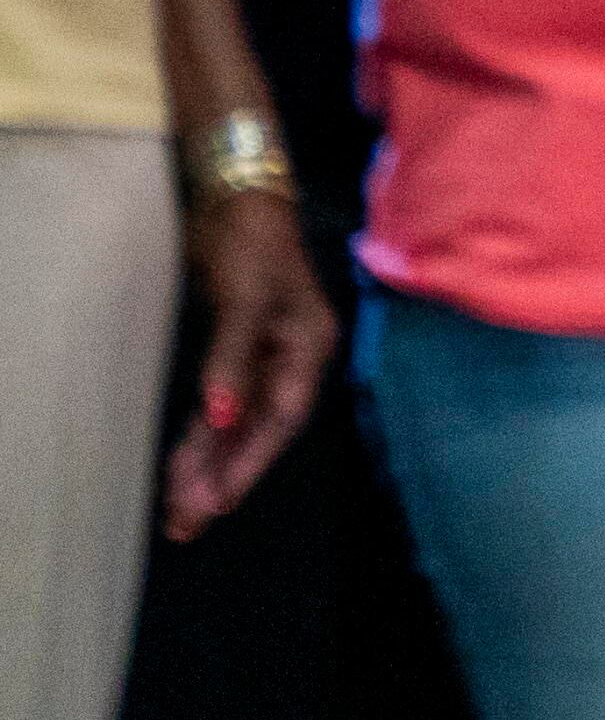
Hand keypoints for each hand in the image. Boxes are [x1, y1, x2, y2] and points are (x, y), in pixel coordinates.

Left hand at [162, 191, 331, 540]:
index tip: (217, 500)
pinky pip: (222, 407)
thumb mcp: (245, 298)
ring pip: (237, 424)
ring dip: (209, 465)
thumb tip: (224, 417)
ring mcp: (266, 357)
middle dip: (225, 475)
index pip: (281, 416)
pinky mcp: (239, 352)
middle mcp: (293, 358)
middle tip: (189, 521)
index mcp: (309, 346)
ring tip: (181, 511)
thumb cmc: (250, 243)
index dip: (250, 461)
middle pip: (259, 430)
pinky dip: (202, 437)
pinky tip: (182, 466)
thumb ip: (233, 358)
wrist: (235, 198)